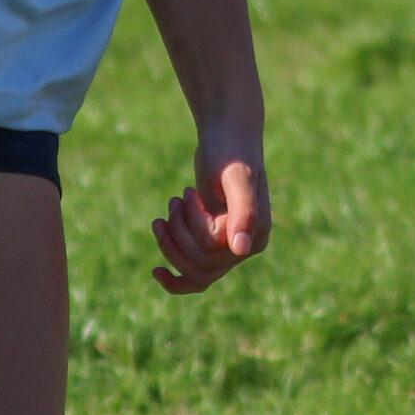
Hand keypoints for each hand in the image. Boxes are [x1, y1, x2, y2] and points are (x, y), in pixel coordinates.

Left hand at [151, 132, 270, 294]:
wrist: (226, 136)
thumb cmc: (230, 151)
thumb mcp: (235, 177)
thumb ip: (243, 212)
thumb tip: (241, 251)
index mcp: (258, 234)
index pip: (211, 248)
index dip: (192, 222)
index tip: (189, 192)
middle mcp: (246, 247)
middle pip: (200, 265)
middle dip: (177, 232)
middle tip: (174, 200)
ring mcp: (230, 249)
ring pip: (193, 271)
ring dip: (170, 243)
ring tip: (165, 213)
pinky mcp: (213, 246)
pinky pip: (195, 276)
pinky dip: (175, 278)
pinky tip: (156, 271)